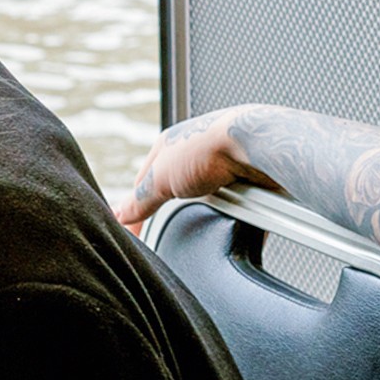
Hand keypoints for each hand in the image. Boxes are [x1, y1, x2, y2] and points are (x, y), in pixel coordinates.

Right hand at [113, 105, 282, 233]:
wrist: (259, 144)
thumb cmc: (209, 148)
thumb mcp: (161, 178)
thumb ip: (140, 200)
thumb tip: (119, 215)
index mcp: (169, 147)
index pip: (144, 183)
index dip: (137, 209)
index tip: (132, 234)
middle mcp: (196, 153)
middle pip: (177, 193)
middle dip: (177, 212)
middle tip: (171, 232)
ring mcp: (224, 165)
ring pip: (209, 202)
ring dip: (210, 214)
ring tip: (210, 220)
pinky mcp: (249, 179)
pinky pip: (238, 207)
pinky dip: (235, 217)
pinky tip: (234, 220)